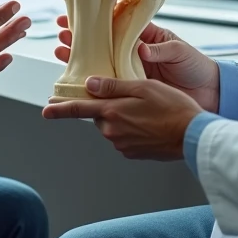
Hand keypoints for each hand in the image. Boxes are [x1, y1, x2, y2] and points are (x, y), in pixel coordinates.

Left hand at [41, 77, 201, 160]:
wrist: (192, 135)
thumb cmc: (172, 107)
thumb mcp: (142, 87)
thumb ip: (113, 86)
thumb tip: (89, 84)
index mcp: (111, 112)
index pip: (77, 110)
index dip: (59, 109)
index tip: (46, 110)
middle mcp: (112, 131)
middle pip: (99, 116)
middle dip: (108, 107)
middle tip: (132, 99)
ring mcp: (122, 144)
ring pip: (113, 126)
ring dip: (122, 117)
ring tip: (147, 111)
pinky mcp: (133, 153)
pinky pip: (125, 137)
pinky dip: (132, 129)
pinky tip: (149, 123)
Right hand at [53, 16, 220, 111]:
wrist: (211, 93)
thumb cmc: (197, 67)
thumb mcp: (179, 51)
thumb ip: (159, 49)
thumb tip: (141, 48)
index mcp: (146, 36)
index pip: (115, 24)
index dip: (96, 20)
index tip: (76, 16)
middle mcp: (135, 52)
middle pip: (103, 43)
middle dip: (81, 38)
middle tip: (62, 34)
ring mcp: (133, 70)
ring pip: (102, 63)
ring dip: (82, 58)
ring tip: (62, 53)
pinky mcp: (135, 88)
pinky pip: (112, 84)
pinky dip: (96, 82)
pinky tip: (79, 79)